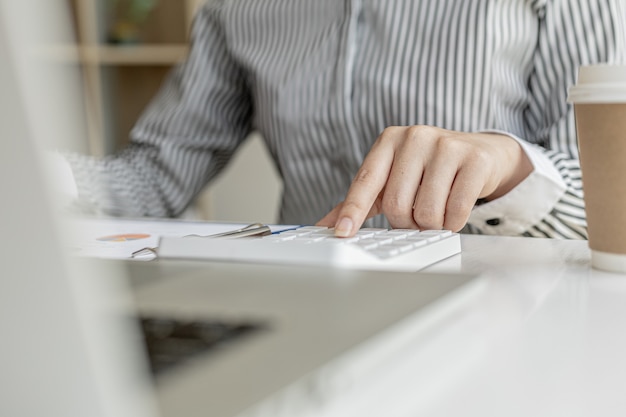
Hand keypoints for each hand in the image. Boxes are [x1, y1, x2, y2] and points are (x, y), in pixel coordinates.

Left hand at [317, 125, 531, 235]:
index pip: (365, 181)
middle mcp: (414, 137)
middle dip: (405, 223)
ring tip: (436, 211)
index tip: (342, 233)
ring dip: (431, 225)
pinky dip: (453, 223)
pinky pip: (456, 211)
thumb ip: (361, 200)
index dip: (353, 210)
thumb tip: (327, 225)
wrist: (480, 152)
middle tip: (415, 218)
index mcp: (388, 141)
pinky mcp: (473, 159)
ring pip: (426, 212)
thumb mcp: (392, 178)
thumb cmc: (429, 169)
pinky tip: (454, 211)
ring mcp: (446, 145)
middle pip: (397, 204)